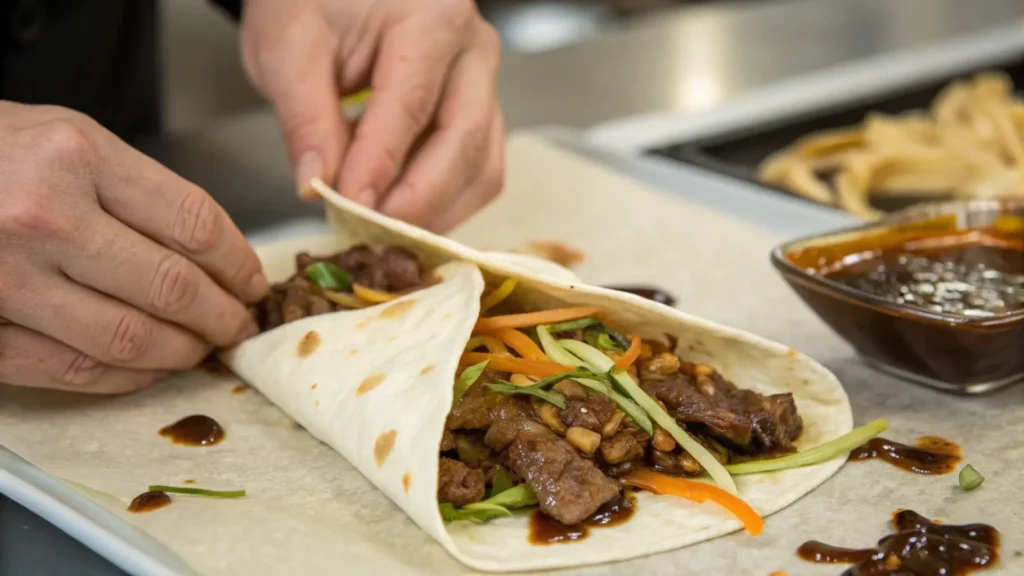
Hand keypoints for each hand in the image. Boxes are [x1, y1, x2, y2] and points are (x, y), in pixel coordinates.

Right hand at [0, 103, 266, 392]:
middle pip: (172, 287)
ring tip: (201, 348)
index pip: (194, 224)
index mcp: (77, 157)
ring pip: (131, 339)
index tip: (253, 281)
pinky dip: (127, 378)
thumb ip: (136, 191)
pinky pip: (75, 370)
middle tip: (239, 325)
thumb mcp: (66, 139)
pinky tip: (150, 369)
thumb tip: (215, 254)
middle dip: (222, 315)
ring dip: (182, 353)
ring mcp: (9, 280)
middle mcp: (45, 217)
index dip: (239, 263)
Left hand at [241, 0, 504, 232]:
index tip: (348, 208)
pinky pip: (478, 171)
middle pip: (464, 144)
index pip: (411, 107)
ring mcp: (484, 85)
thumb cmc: (313, 0)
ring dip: (437, 211)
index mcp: (431, 19)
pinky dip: (443, 202)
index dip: (379, 166)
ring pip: (482, 168)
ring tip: (382, 229)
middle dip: (417, 201)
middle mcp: (474, 51)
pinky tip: (399, 210)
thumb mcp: (288, 45)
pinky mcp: (480, 113)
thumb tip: (318, 186)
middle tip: (369, 233)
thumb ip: (304, 116)